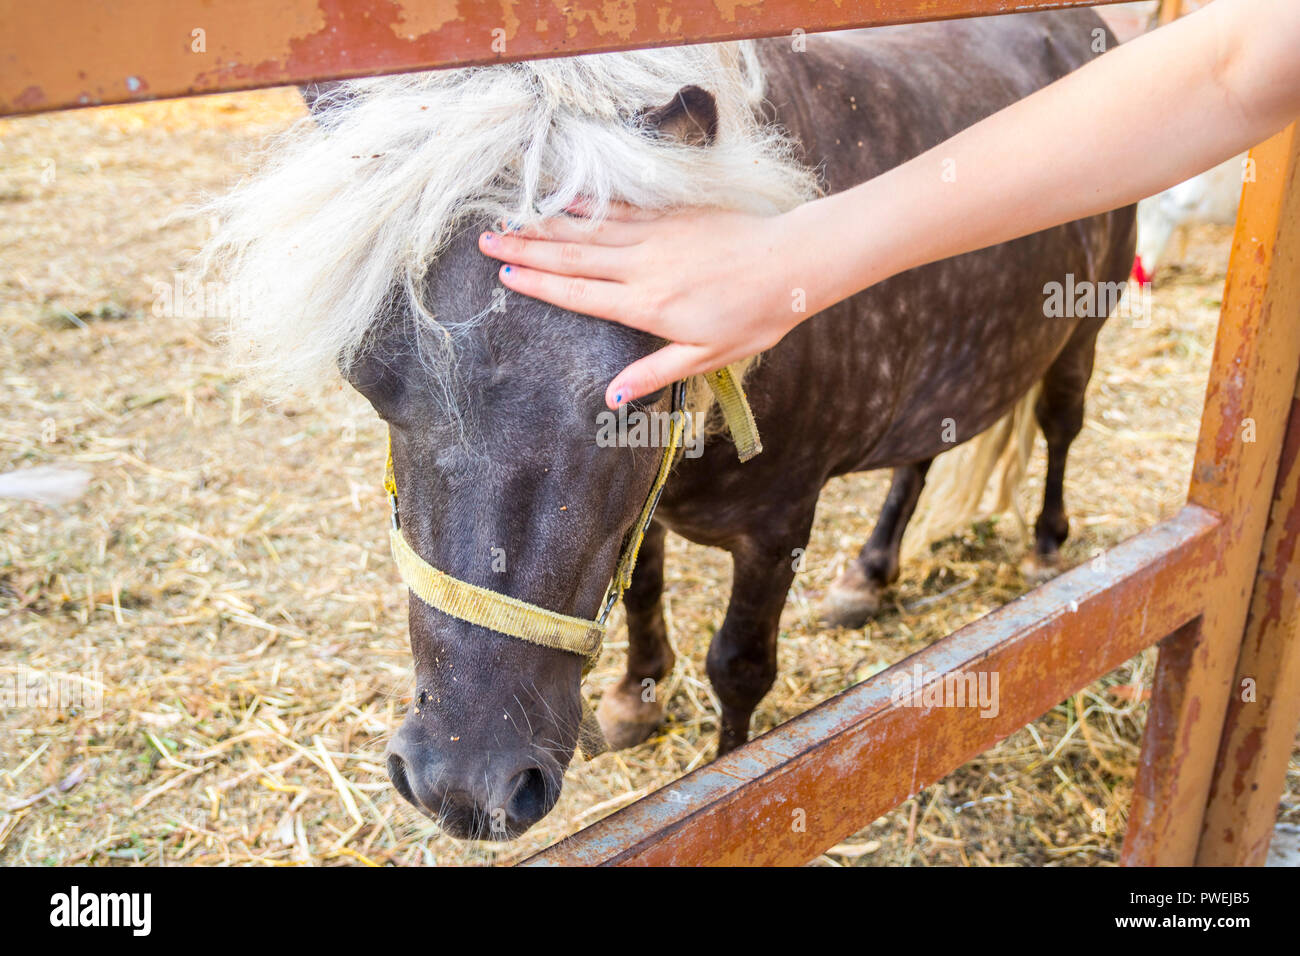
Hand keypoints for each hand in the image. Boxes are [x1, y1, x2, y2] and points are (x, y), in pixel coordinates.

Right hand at [478, 203, 813, 408]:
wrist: (791, 264)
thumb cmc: (753, 318)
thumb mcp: (706, 357)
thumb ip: (654, 372)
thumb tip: (610, 398)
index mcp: (647, 305)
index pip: (578, 293)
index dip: (539, 284)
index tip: (505, 276)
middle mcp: (643, 266)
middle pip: (572, 256)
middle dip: (526, 248)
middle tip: (486, 241)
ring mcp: (656, 235)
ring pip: (590, 228)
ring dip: (547, 224)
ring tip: (511, 220)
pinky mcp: (672, 214)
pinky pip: (620, 208)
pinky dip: (587, 205)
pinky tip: (564, 201)